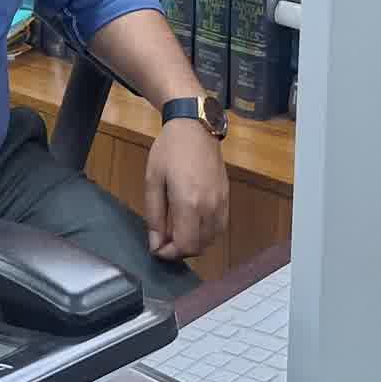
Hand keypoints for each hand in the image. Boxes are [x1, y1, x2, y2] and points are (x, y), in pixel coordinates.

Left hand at [144, 119, 228, 260]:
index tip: (157, 249)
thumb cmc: (169, 150)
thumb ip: (155, 216)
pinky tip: (192, 222)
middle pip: (199, 247)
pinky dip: (206, 233)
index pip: (185, 246)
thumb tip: (156, 244)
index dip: (169, 254)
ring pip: (212, 240)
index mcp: (188, 203)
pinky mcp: (227, 197)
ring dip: (194, 242)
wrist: (195, 127)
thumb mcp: (153, 181)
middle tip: (164, 241)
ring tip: (176, 231)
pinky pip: (220, 227)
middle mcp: (209, 206)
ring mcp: (221, 202)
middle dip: (180, 250)